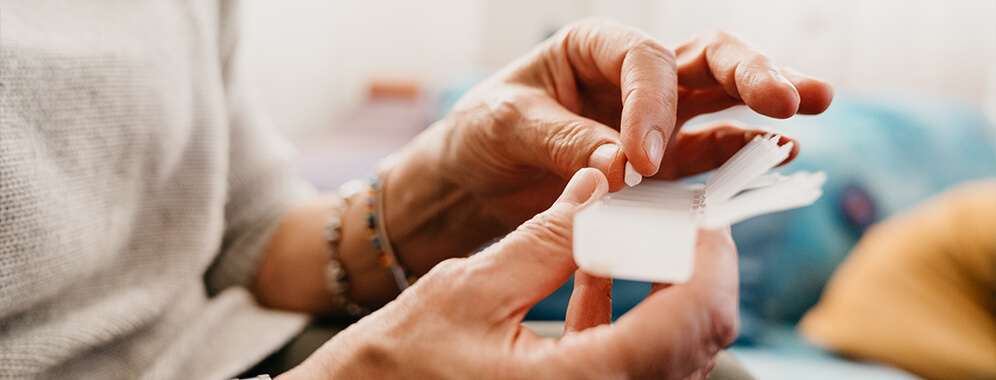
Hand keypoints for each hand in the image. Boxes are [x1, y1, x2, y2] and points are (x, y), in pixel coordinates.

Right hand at [281, 168, 739, 378]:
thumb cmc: (393, 369)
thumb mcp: (468, 290)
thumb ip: (545, 238)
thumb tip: (598, 186)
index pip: (690, 317)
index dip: (708, 254)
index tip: (697, 209)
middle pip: (696, 337)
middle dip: (691, 267)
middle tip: (669, 215)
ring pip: (669, 350)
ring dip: (660, 285)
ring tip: (629, 230)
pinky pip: (629, 360)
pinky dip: (622, 312)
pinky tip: (589, 268)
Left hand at [383, 20, 831, 274]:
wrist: (473, 181)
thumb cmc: (482, 134)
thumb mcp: (507, 126)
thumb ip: (564, 141)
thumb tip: (624, 167)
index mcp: (593, 47)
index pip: (642, 61)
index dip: (652, 106)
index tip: (640, 160)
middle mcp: (631, 76)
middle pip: (706, 61)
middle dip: (751, 74)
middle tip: (792, 97)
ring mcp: (654, 119)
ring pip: (722, 101)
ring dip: (765, 107)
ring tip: (812, 110)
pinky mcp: (660, 164)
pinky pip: (707, 155)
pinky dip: (740, 157)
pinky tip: (776, 156)